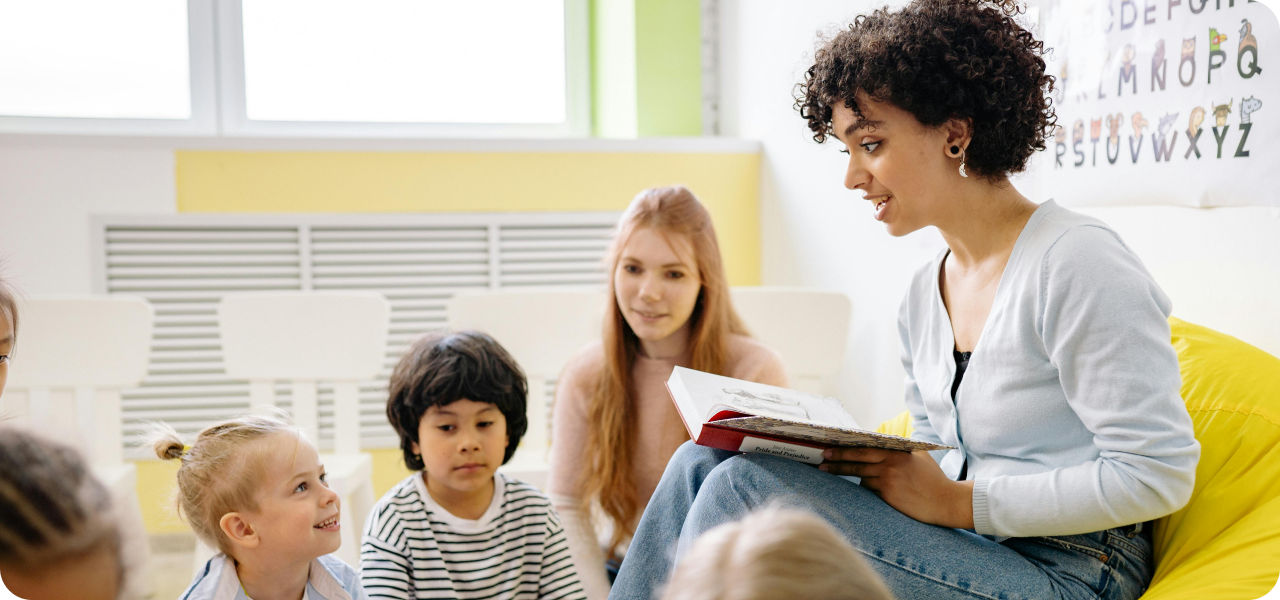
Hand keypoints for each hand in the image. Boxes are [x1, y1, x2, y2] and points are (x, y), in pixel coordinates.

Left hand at [820, 448, 974, 528]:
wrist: (946, 502)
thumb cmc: (934, 479)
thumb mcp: (919, 457)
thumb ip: (901, 450)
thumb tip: (883, 442)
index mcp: (896, 453)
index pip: (864, 448)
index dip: (845, 449)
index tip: (830, 449)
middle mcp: (890, 465)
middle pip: (856, 462)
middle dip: (836, 461)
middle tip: (822, 461)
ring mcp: (888, 482)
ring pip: (861, 478)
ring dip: (853, 476)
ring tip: (832, 472)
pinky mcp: (888, 497)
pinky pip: (871, 491)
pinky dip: (870, 489)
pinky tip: (873, 489)